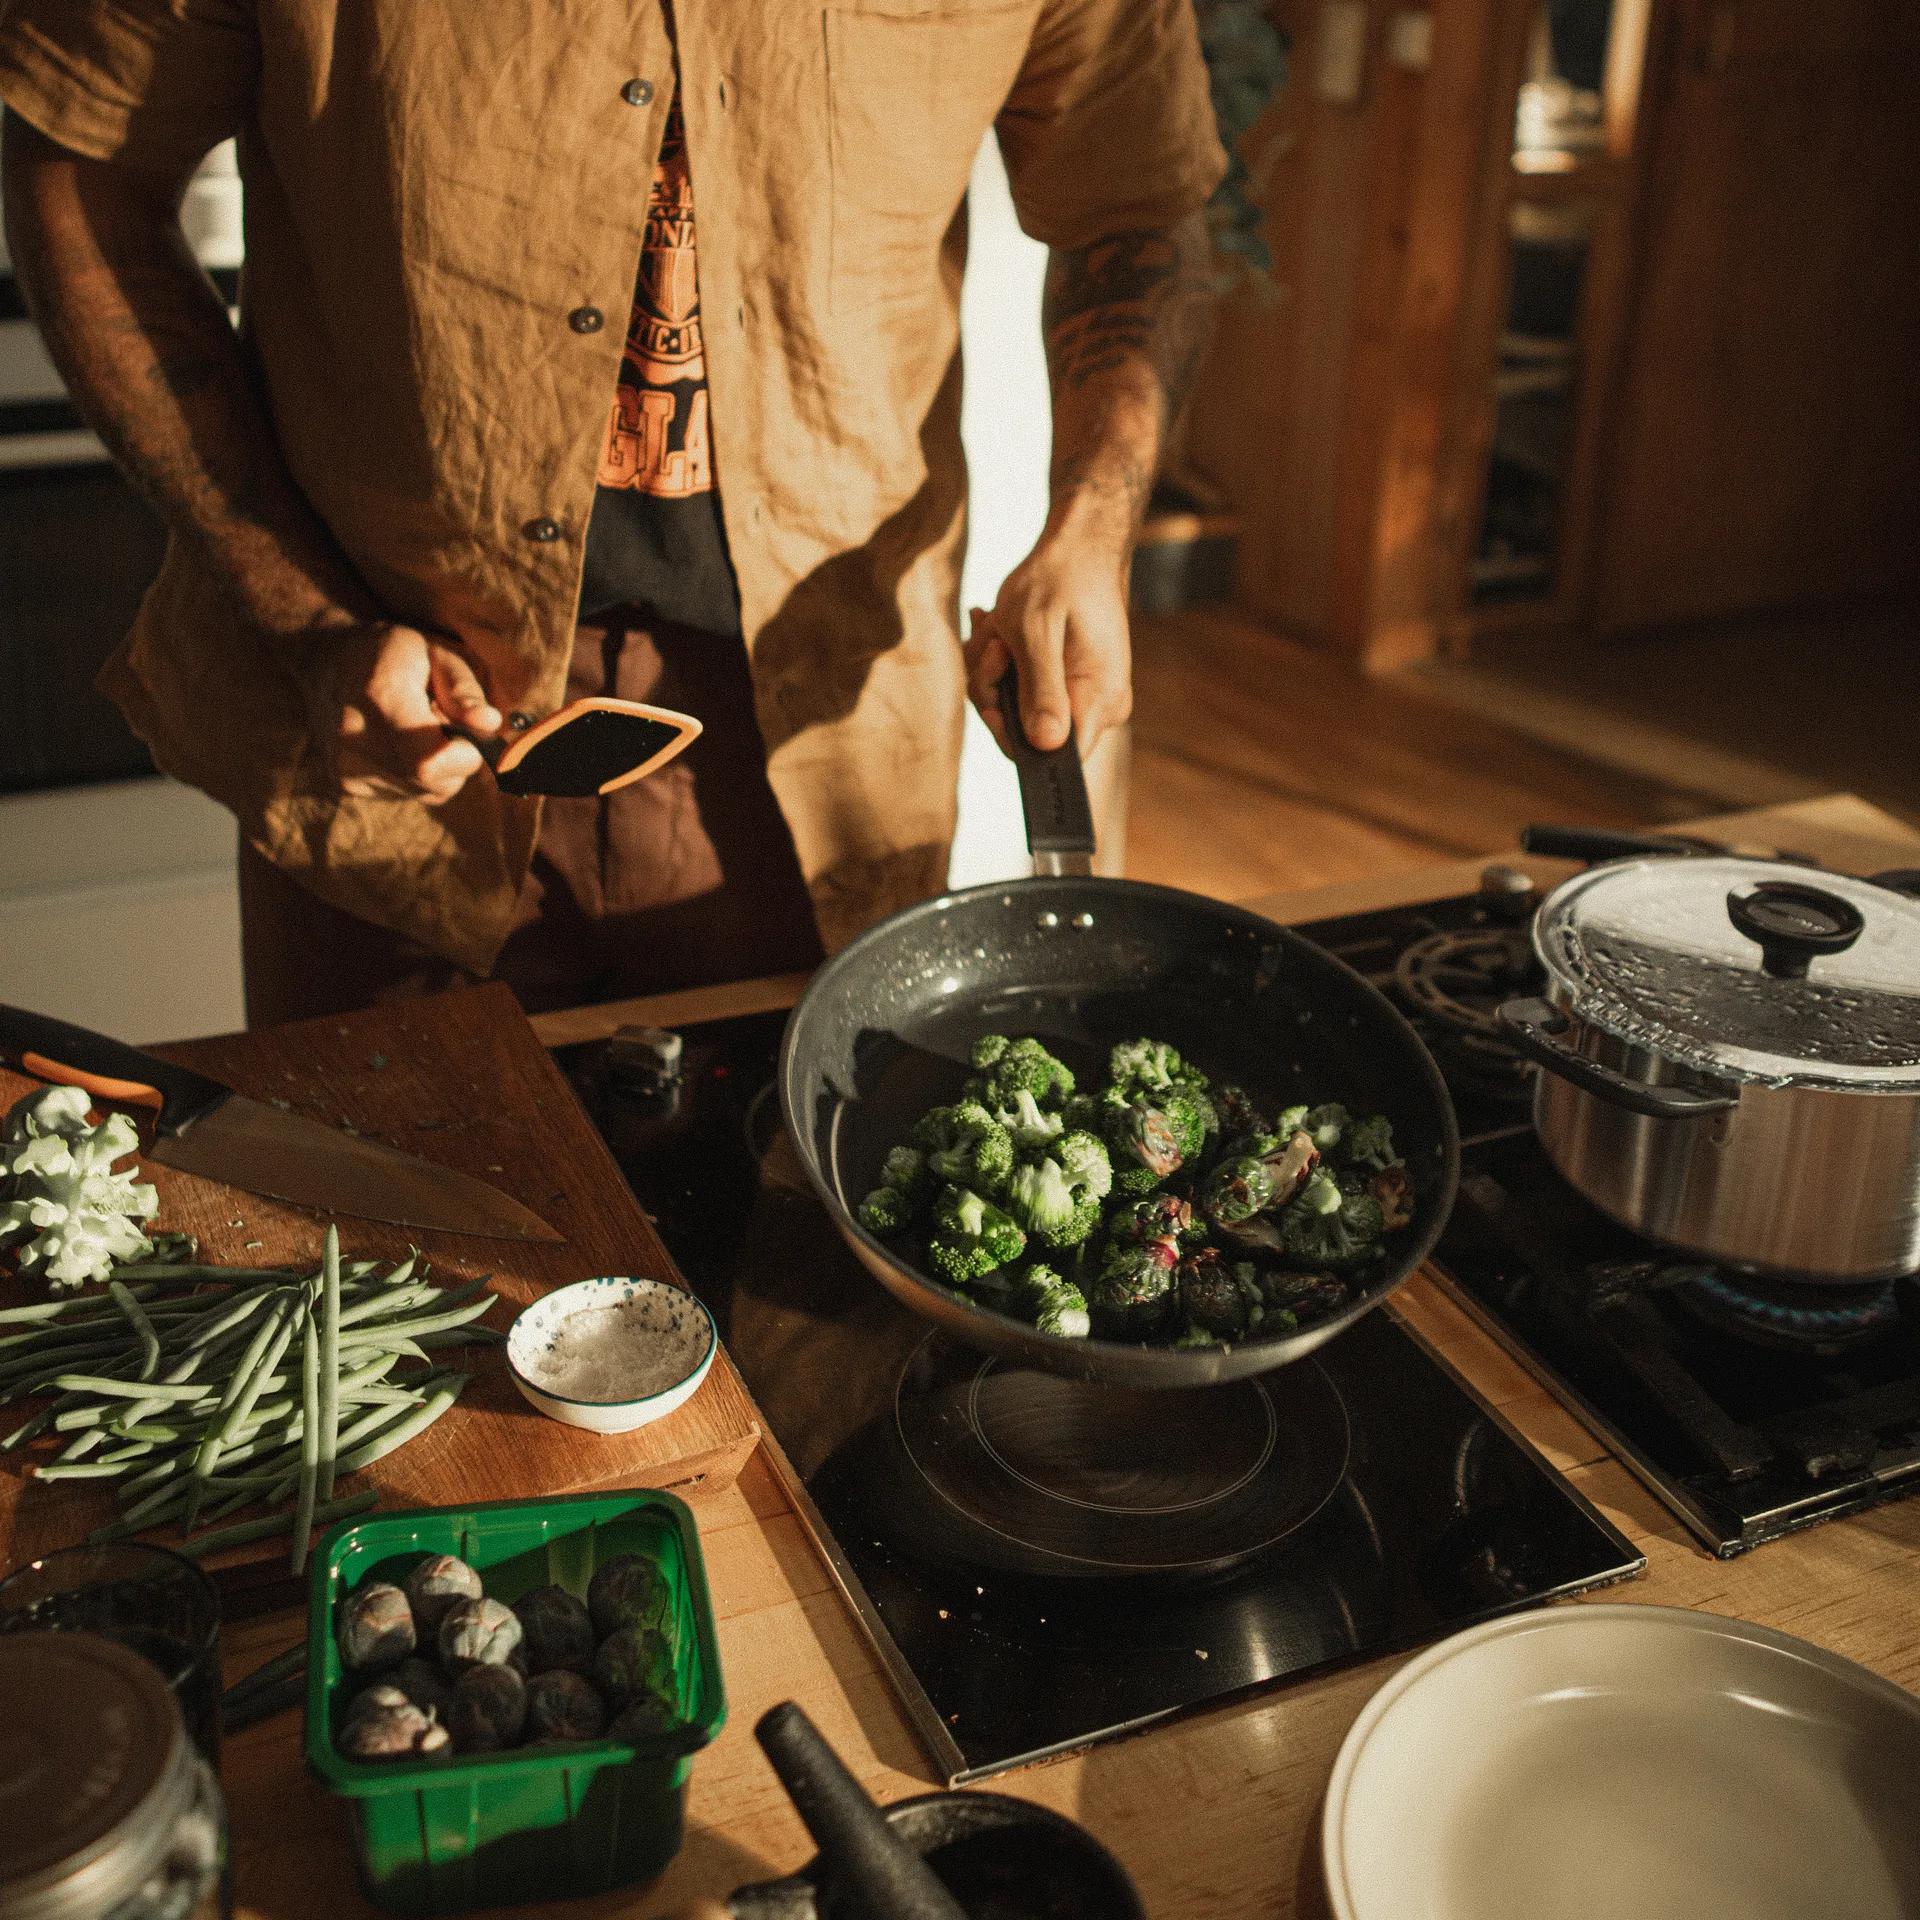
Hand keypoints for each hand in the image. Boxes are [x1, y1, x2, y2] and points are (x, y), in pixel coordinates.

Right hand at [294, 621, 502, 802]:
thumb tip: (489, 724)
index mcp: (381, 696)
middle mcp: (356, 737)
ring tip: (415, 730)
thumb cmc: (390, 654)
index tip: (469, 730)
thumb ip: (463, 689)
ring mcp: (346, 766)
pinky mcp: (344, 783)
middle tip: (441, 723)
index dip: (466, 754)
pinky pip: (406, 794)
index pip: (433, 761)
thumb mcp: (433, 653)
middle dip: (457, 759)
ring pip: (426, 792)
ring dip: (437, 767)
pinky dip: (415, 774)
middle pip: (436, 783)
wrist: (322, 663)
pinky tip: (398, 743)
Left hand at [964, 530, 1131, 758]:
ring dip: (989, 670)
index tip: (992, 704)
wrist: (1078, 549)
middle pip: (1026, 736)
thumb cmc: (1059, 580)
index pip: (1057, 759)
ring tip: (996, 627)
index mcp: (1099, 700)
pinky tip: (997, 630)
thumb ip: (1040, 689)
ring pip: (1012, 712)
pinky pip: (1016, 693)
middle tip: (994, 645)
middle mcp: (1096, 708)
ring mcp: (1079, 699)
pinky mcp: (1062, 687)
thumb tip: (1045, 745)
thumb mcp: (1037, 630)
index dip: (1014, 741)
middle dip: (993, 691)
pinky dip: (996, 663)